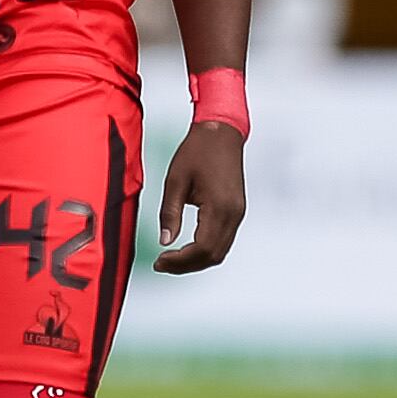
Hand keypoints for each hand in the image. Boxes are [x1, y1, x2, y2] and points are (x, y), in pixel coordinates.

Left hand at [154, 120, 244, 274]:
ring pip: (219, 252)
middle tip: (161, 264)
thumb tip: (165, 242)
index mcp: (219, 207)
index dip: (180, 261)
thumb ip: (170, 213)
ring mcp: (238, 213)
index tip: (158, 260)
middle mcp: (233, 214)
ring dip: (196, 261)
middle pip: (212, 256)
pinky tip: (186, 248)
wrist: (221, 132)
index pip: (201, 248)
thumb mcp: (175, 180)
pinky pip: (223, 240)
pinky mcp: (236, 211)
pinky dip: (205, 250)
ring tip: (171, 259)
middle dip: (186, 266)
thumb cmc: (197, 151)